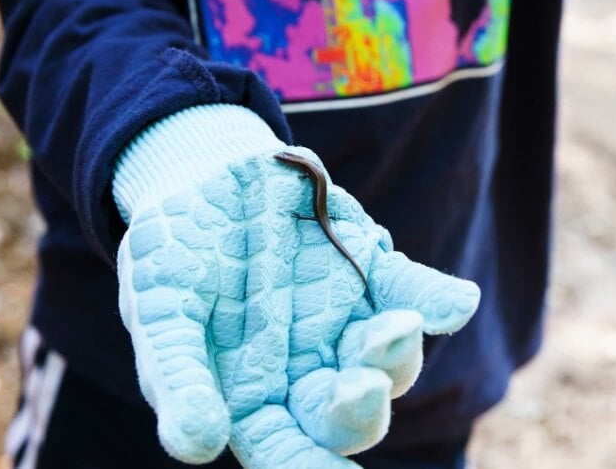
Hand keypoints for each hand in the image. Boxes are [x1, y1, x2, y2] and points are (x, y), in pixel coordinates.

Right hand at [113, 108, 479, 467]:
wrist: (202, 174)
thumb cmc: (170, 253)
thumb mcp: (159, 311)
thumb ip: (178, 376)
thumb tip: (199, 448)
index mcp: (253, 392)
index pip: (286, 448)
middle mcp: (306, 365)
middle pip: (347, 413)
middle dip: (359, 410)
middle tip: (362, 389)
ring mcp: (344, 318)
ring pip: (388, 357)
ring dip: (395, 352)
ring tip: (395, 328)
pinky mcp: (371, 267)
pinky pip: (410, 290)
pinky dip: (435, 298)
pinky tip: (456, 303)